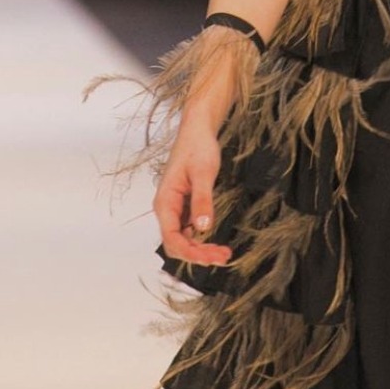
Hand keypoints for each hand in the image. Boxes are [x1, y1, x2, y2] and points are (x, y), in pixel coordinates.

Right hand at [153, 117, 232, 265]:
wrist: (198, 130)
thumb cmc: (197, 147)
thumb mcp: (203, 173)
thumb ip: (202, 200)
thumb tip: (203, 229)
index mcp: (165, 202)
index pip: (171, 238)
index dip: (189, 252)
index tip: (209, 258)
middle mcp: (167, 209)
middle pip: (177, 243)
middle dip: (198, 254)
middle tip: (223, 258)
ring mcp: (176, 209)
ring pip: (185, 239)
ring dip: (201, 249)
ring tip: (224, 254)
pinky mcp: (186, 206)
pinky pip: (191, 229)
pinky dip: (203, 239)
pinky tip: (216, 243)